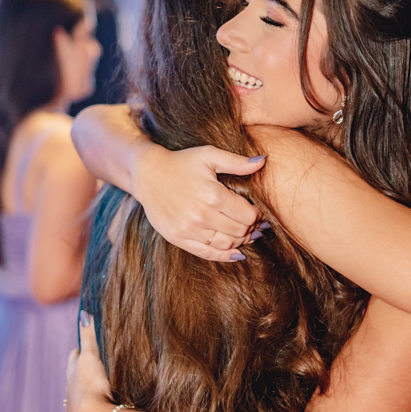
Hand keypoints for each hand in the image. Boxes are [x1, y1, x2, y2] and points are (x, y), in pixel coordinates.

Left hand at [66, 311, 115, 411]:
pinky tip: (97, 405)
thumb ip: (88, 336)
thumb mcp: (91, 356)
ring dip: (86, 388)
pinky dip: (90, 403)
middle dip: (82, 369)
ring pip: (78, 391)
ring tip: (97, 385)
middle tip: (93, 364)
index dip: (81, 350)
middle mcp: (70, 387)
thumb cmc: (91, 384)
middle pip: (75, 374)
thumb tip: (83, 314)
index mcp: (73, 370)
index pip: (75, 356)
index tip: (87, 347)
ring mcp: (74, 403)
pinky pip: (84, 407)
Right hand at [133, 145, 267, 261]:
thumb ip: (237, 162)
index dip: (258, 216)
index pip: (248, 215)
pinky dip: (225, 256)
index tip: (260, 213)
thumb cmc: (181, 162)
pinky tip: (236, 252)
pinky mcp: (178, 238)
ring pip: (227, 244)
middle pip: (240, 231)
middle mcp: (202, 215)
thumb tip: (263, 162)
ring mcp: (189, 229)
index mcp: (213, 195)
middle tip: (258, 225)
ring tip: (247, 235)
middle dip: (252, 228)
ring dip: (241, 241)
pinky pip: (208, 254)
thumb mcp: (209, 155)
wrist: (147, 174)